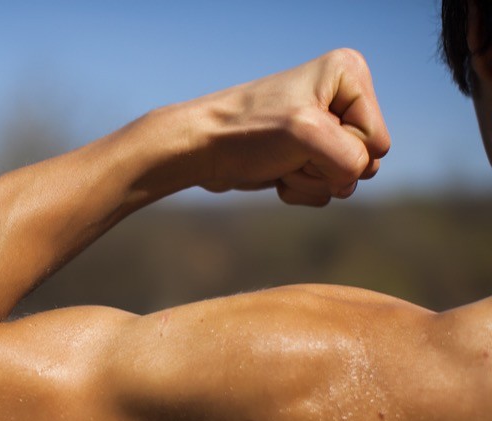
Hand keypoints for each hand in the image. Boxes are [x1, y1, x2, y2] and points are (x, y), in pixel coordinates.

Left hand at [196, 49, 390, 205]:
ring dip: (309, 181)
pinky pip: (325, 188)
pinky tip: (275, 174)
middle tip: (289, 154)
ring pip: (345, 179)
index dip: (339, 150)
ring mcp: (325, 127)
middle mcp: (340, 97)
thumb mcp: (309, 136)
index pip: (376, 140)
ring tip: (279, 162)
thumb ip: (353, 159)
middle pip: (365, 161)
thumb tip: (350, 183)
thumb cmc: (248, 132)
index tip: (300, 137)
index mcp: (349, 75)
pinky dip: (299, 189)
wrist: (201, 149)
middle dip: (325, 169)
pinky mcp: (307, 154)